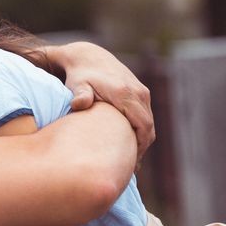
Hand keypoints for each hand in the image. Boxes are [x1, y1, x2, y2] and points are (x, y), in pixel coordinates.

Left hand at [45, 42, 154, 162]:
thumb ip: (79, 95)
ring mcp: (142, 92)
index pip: (143, 127)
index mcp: (126, 94)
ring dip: (141, 142)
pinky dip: (141, 132)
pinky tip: (127, 145)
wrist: (88, 57)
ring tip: (127, 160)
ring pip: (149, 124)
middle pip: (149, 129)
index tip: (128, 164)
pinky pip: (146, 117)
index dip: (138, 148)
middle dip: (140, 149)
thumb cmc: (79, 76)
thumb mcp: (76, 85)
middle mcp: (139, 93)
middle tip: (127, 168)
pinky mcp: (141, 92)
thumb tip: (80, 103)